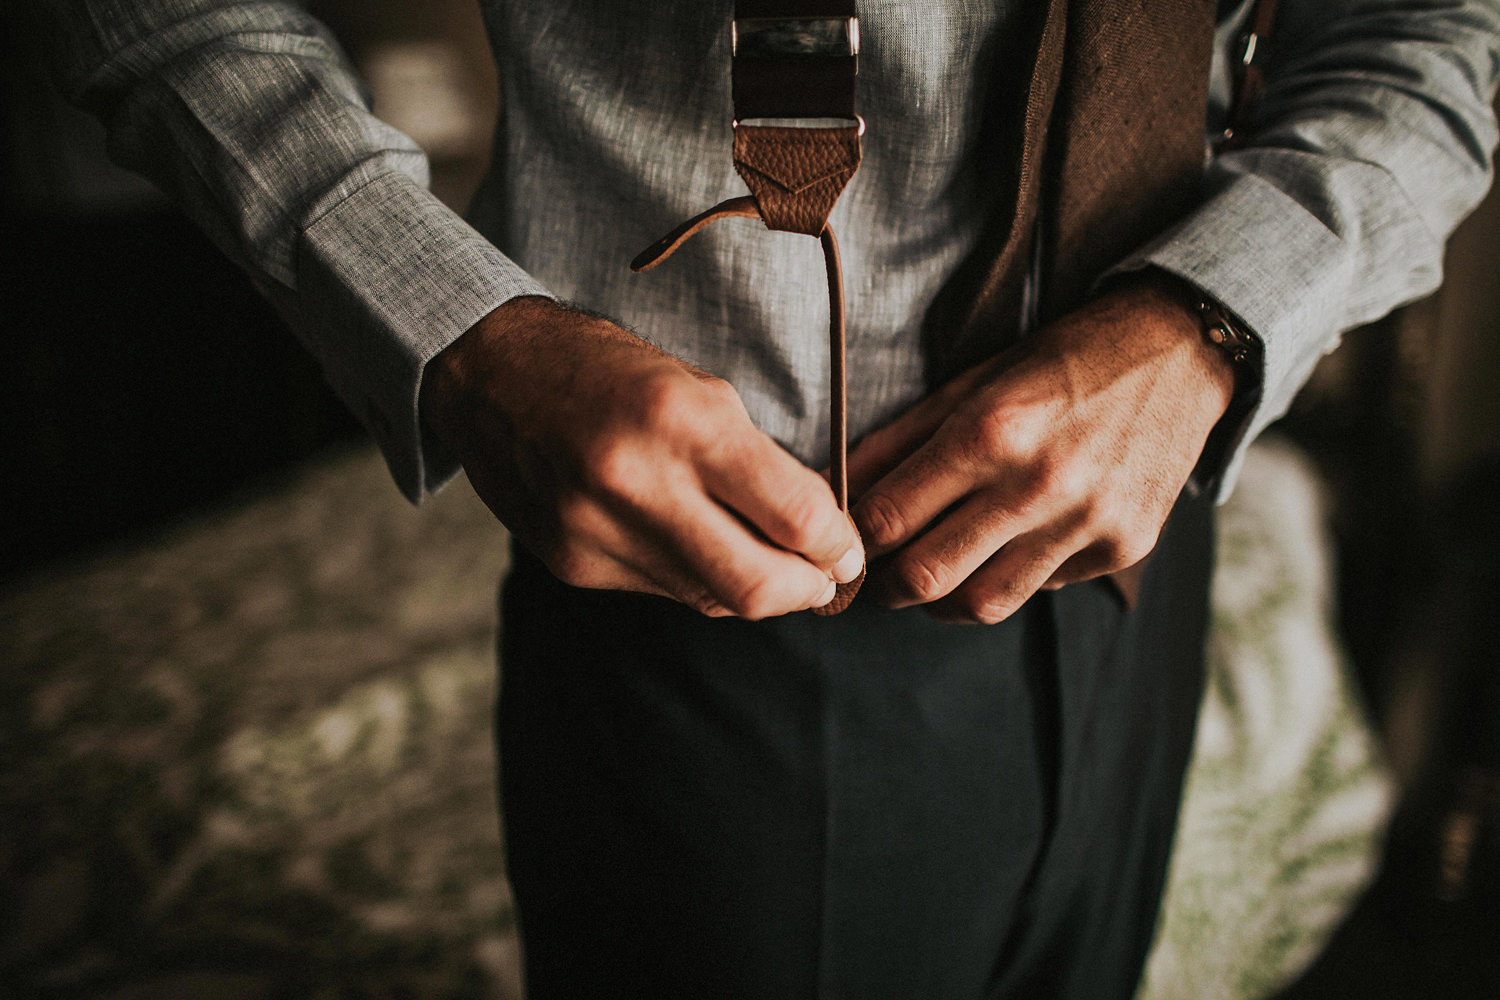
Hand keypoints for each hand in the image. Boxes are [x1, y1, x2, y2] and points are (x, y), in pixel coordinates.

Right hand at [420, 296, 864, 618]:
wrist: (490, 375)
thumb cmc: (608, 369)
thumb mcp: (696, 387)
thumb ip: (757, 461)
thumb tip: (818, 531)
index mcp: (682, 421)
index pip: (794, 515)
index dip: (839, 544)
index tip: (849, 547)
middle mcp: (637, 483)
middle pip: (759, 585)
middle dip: (809, 590)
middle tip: (826, 577)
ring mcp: (598, 532)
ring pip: (713, 599)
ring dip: (758, 590)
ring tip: (774, 565)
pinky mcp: (573, 565)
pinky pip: (664, 593)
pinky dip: (701, 582)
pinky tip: (706, 553)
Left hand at [846, 278, 1236, 623]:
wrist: (1180, 353)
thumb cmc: (1063, 360)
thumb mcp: (974, 381)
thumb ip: (901, 438)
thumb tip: (838, 483)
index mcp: (991, 431)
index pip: (889, 518)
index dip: (853, 539)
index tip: (845, 541)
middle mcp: (1039, 484)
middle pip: (926, 576)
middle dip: (885, 585)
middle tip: (875, 575)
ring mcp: (1087, 523)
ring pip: (982, 604)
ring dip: (941, 600)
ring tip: (932, 575)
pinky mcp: (1122, 548)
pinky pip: (1040, 589)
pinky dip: (1010, 578)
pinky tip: (1007, 548)